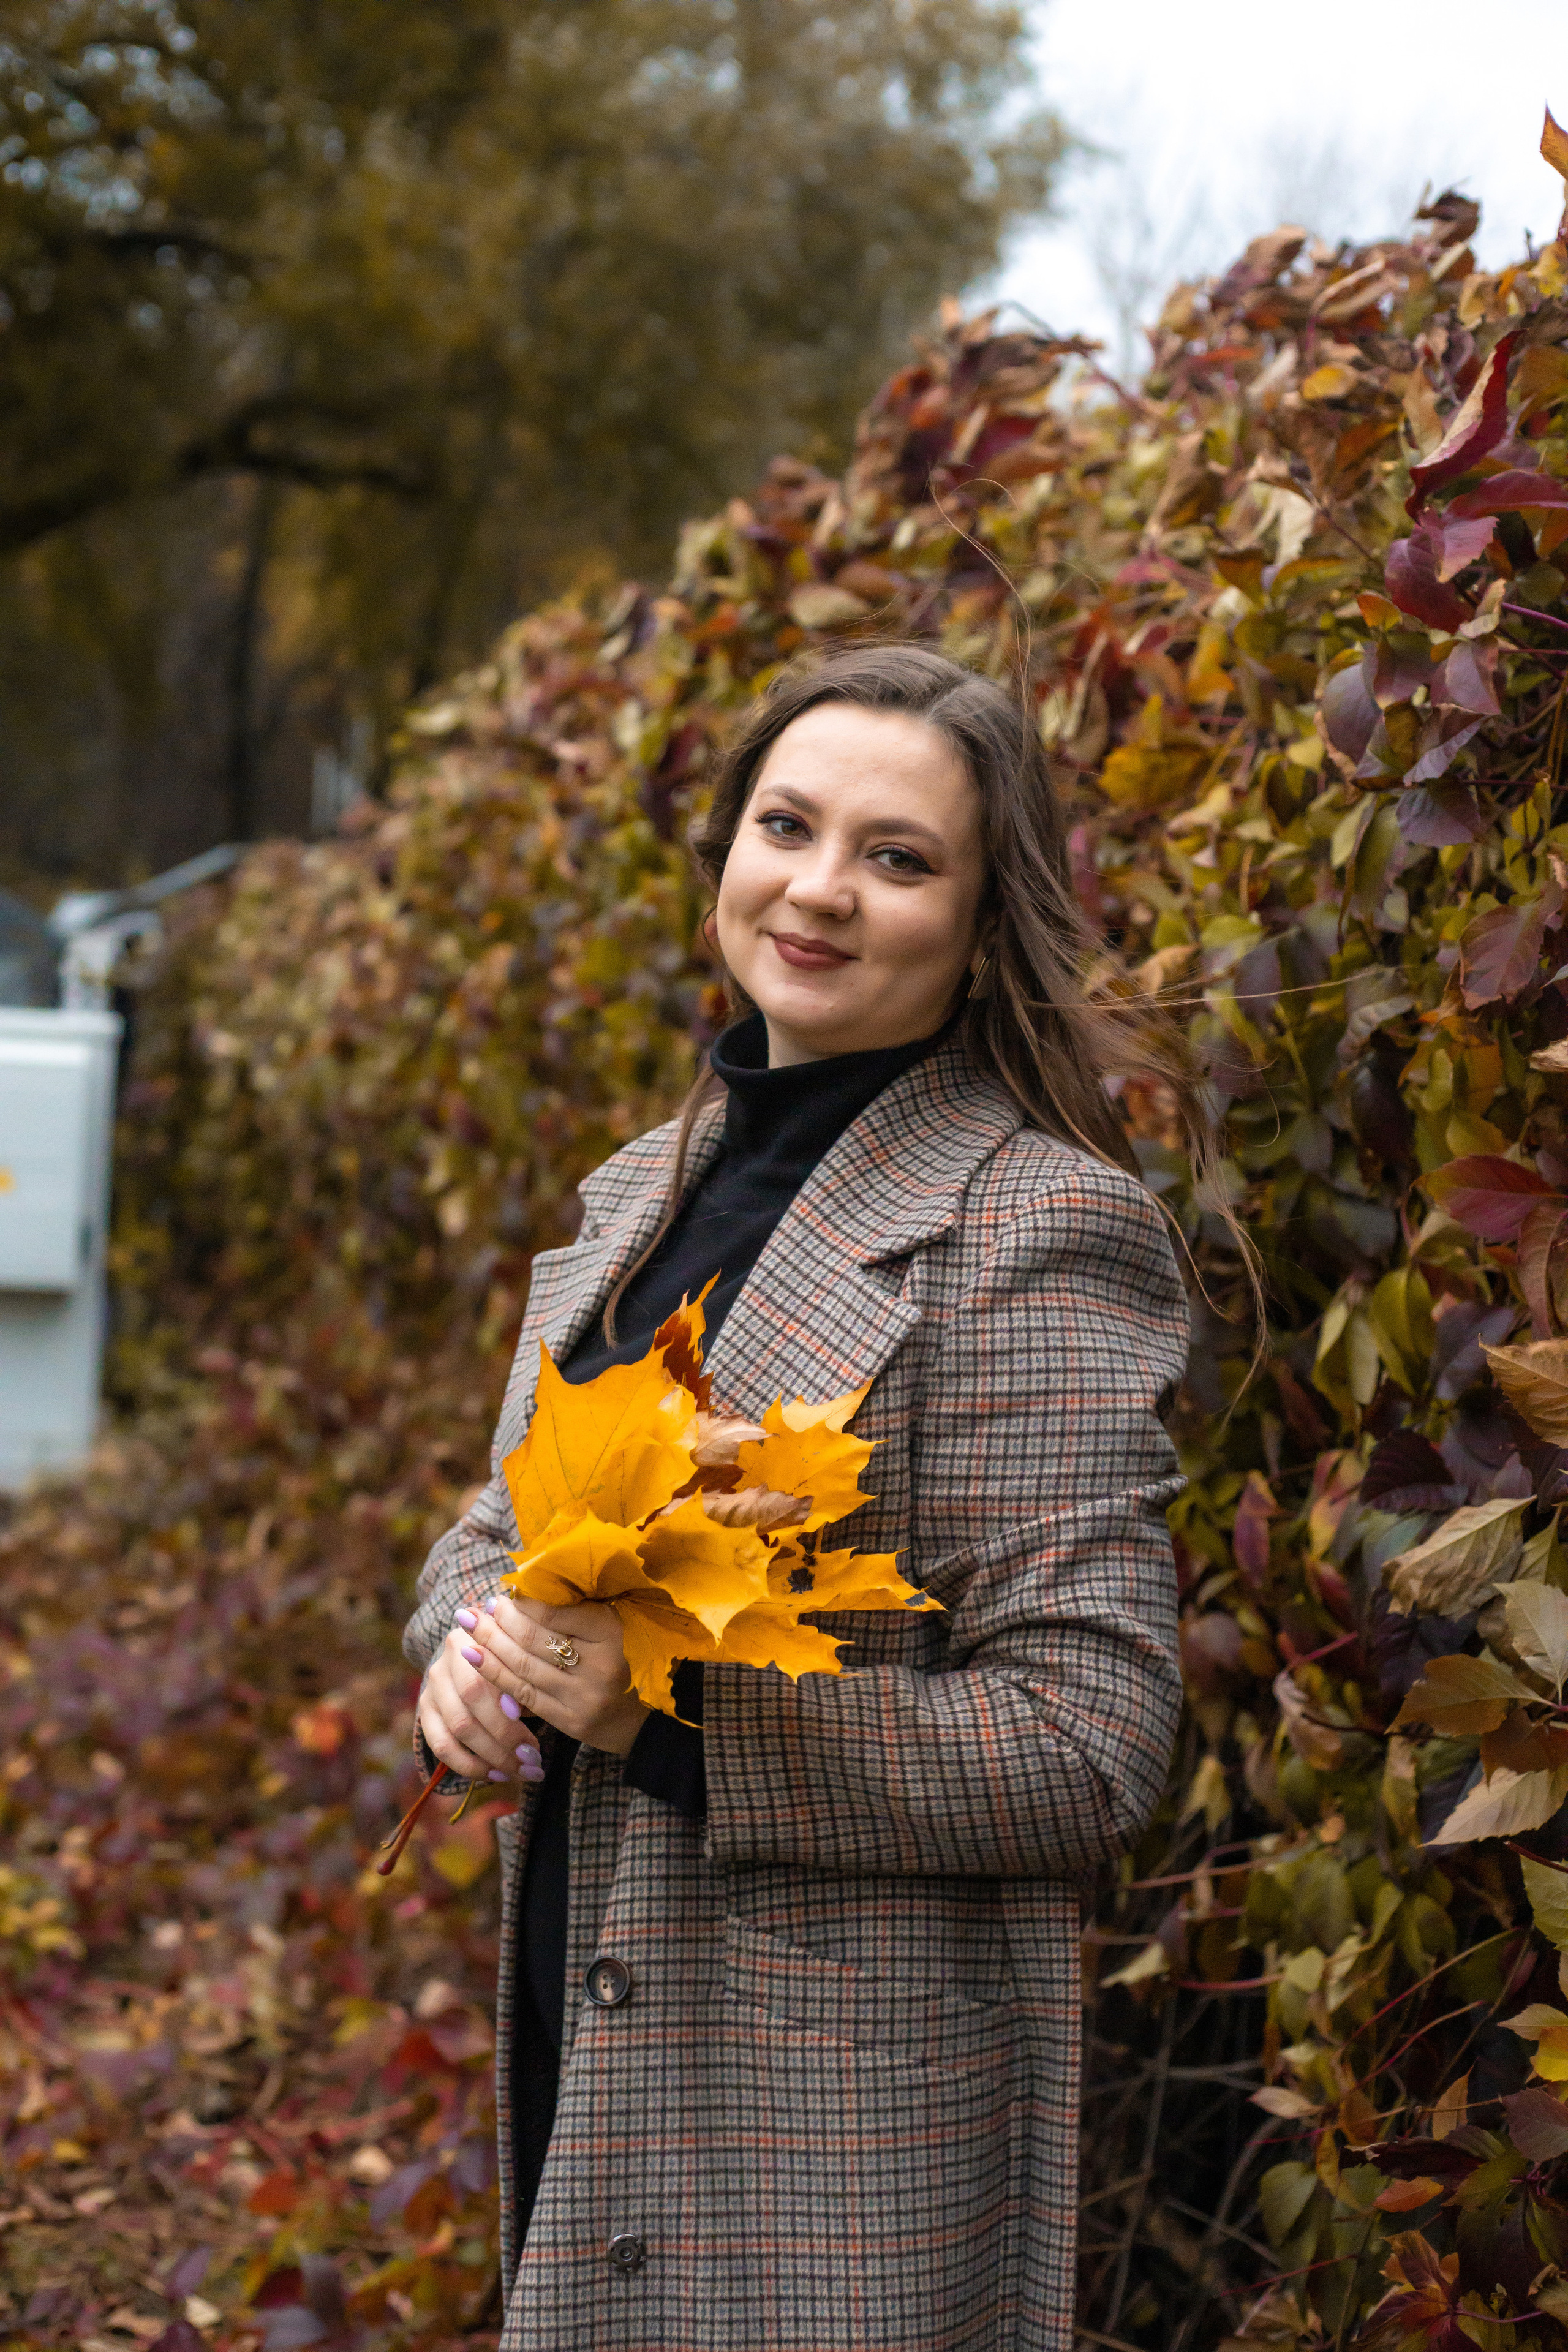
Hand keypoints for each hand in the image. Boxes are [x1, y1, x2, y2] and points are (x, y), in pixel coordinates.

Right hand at [419, 1612, 546, 1787]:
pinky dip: (470, 1766)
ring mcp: (431, 1688)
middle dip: (505, 1740)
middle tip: (534, 1762)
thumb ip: (519, 1679)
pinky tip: (497, 1775)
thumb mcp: (518, 1661)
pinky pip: (441, 1747)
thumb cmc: (511, 1661)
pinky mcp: (425, 1712)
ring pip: (456, 1730)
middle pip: (469, 1706)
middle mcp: (444, 1663)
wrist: (475, 1655)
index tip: (532, 1737)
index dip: (505, 1711)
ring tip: (522, 1772)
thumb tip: (518, 1709)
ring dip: (492, 1758)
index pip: (483, 1680)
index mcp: (470, 1641)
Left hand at [457, 1592, 649, 1758]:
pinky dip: (494, 1674)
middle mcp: (600, 1663)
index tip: (499, 1595)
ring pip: (523, 1666)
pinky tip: (474, 1658)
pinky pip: (523, 1693)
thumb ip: (571, 1611)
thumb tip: (519, 1590)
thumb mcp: (604, 1627)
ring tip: (468, 1627)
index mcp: (610, 1630)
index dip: (519, 1603)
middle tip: (475, 1609)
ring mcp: (584, 1695)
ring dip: (489, 1644)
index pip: (552, 1612)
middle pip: (532, 1638)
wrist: (634, 1717)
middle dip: (497, 1621)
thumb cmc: (614, 1659)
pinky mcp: (570, 1720)